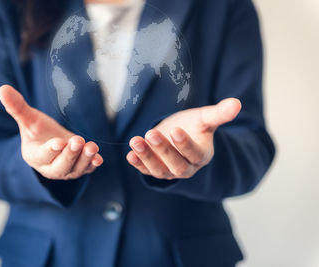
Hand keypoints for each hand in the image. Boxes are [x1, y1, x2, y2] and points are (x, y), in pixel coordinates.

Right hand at [0, 85, 102, 179]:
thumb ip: (17, 107)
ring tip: (92, 146)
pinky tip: (98, 157)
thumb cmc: (39, 131)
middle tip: (78, 141)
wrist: (51, 143)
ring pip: (75, 169)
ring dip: (84, 158)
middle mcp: (50, 168)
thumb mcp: (28, 119)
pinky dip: (92, 164)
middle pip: (60, 166)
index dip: (51, 150)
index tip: (60, 142)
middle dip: (70, 154)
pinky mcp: (79, 168)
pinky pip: (87, 169)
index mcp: (34, 156)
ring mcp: (66, 170)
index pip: (42, 155)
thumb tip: (2, 88)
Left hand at [126, 98, 241, 178]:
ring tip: (135, 141)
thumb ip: (219, 113)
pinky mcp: (154, 170)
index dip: (184, 145)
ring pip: (158, 169)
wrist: (177, 133)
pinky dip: (138, 164)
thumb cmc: (193, 126)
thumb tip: (237, 103)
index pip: (194, 154)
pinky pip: (145, 170)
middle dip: (163, 151)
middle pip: (176, 165)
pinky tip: (130, 155)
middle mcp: (186, 167)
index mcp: (201, 156)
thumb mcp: (204, 118)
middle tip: (151, 134)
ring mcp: (169, 171)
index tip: (175, 130)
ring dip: (146, 156)